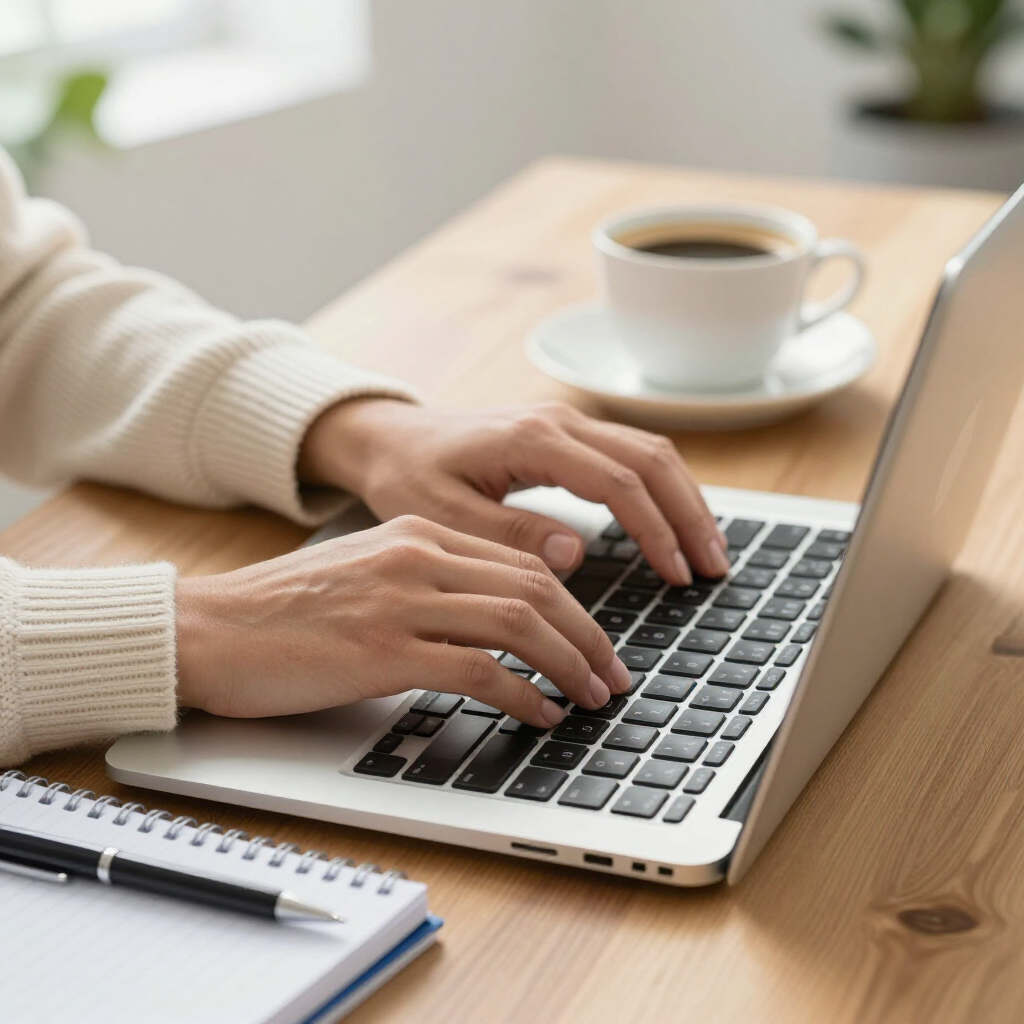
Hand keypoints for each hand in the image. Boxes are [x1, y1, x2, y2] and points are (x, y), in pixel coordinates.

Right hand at [175, 515, 632, 726]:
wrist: (206, 628)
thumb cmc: (282, 614)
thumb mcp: (366, 576)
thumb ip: (428, 585)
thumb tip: (494, 625)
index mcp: (417, 535)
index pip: (522, 562)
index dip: (575, 606)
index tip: (596, 642)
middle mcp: (416, 557)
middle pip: (535, 587)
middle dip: (588, 636)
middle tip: (612, 676)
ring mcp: (400, 601)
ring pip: (518, 623)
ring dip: (567, 664)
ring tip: (589, 698)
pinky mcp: (382, 650)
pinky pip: (478, 670)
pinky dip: (522, 694)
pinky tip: (538, 714)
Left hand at [299, 399, 728, 585]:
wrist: (388, 439)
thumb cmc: (408, 475)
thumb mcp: (443, 514)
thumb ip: (508, 534)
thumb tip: (577, 552)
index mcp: (532, 438)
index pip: (619, 482)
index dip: (657, 530)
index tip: (678, 575)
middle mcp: (558, 421)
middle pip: (652, 458)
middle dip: (690, 514)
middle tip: (715, 568)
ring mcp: (565, 422)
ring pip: (650, 451)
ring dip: (684, 499)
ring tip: (708, 551)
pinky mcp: (564, 434)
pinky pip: (630, 454)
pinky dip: (661, 488)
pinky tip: (672, 522)